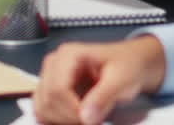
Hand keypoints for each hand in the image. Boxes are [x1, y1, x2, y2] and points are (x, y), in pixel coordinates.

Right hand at [33, 36, 166, 123]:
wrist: (131, 64)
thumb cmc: (126, 64)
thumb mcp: (121, 79)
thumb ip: (104, 96)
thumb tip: (86, 116)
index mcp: (69, 55)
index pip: (57, 89)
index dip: (71, 110)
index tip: (89, 120)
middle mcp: (55, 64)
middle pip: (47, 100)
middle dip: (67, 117)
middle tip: (90, 122)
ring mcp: (51, 77)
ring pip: (42, 107)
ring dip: (60, 120)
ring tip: (84, 120)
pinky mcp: (53, 89)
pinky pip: (45, 110)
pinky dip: (57, 120)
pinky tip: (75, 119)